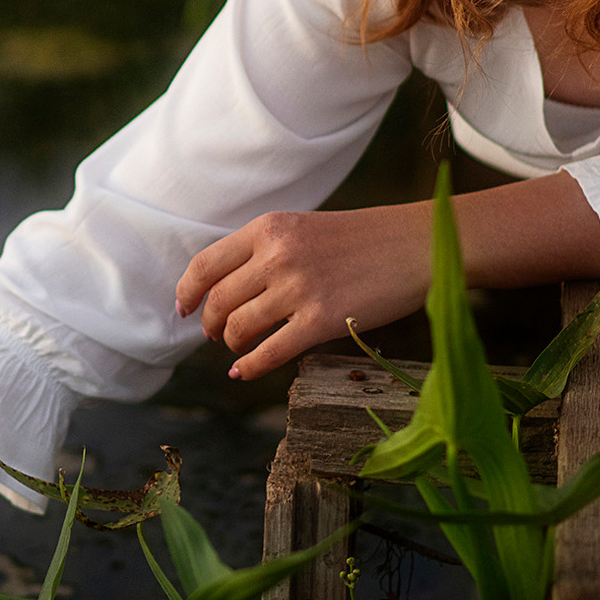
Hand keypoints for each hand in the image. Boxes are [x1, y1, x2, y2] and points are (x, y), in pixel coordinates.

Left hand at [176, 203, 430, 379]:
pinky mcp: (323, 320)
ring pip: (239, 327)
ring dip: (231, 343)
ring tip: (236, 347)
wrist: (416, 244)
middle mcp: (277, 256)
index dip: (187, 291)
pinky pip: (271, 351)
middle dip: (210, 323)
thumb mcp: (303, 229)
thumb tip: (227, 286)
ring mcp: (299, 288)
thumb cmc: (361, 239)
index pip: (206, 264)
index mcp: (268, 228)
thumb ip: (265, 251)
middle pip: (219, 300)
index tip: (183, 308)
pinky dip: (250, 366)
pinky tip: (243, 371)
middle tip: (213, 334)